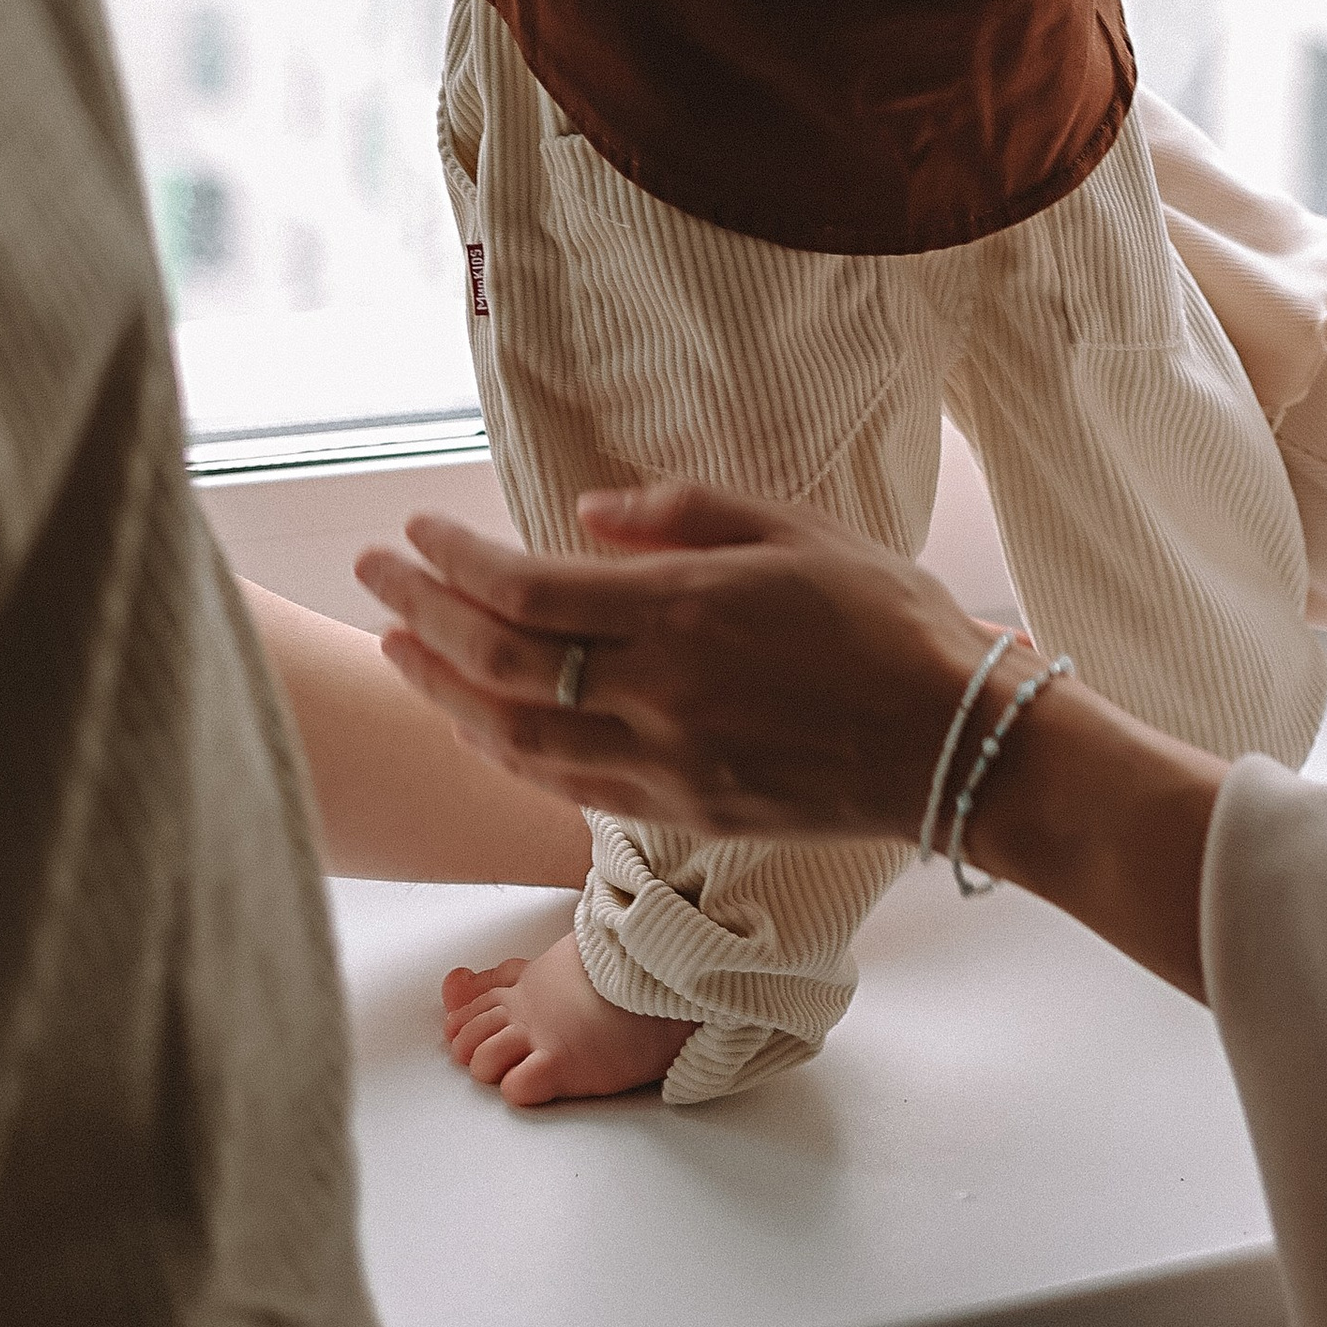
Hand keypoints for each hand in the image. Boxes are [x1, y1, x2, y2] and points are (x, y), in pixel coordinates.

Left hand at [359, 481, 1226, 1001]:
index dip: (454, 561)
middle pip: (501, 660)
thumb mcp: (795, 529)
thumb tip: (585, 512)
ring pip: (514, 735)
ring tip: (399, 649)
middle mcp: (656, 694)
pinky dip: (503, 749)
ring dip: (444, 691)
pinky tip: (478, 721)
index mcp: (683, 610)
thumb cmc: (887, 617)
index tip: (412, 530)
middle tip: (372, 572)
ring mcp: (662, 765)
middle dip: (423, 614)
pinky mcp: (678, 814)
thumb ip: (684, 513)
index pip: (528, 586)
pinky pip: (561, 785)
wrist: (954, 743)